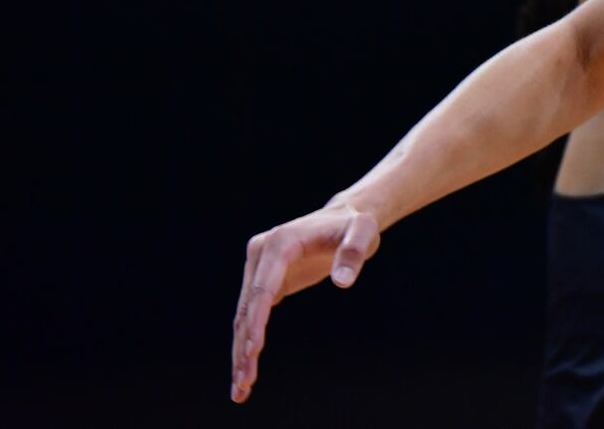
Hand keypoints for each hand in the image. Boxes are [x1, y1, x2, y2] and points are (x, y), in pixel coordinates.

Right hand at [230, 201, 381, 402]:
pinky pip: (253, 313)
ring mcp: (260, 266)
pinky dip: (248, 340)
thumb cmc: (354, 226)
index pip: (263, 288)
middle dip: (245, 346)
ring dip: (241, 350)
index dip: (257, 321)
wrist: (345, 218)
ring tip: (241, 387)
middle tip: (243, 382)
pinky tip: (247, 366)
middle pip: (248, 306)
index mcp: (280, 242)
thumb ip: (353, 254)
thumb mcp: (363, 234)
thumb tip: (343, 282)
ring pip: (245, 314)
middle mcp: (262, 252)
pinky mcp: (266, 279)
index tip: (253, 350)